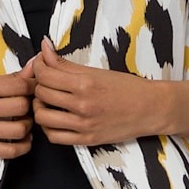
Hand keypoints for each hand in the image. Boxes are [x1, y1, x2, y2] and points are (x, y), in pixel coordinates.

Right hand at [0, 60, 36, 158]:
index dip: (32, 86)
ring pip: (19, 130)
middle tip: (28, 106)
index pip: (18, 85)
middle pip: (21, 106)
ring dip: (28, 126)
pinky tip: (22, 140)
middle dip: (30, 106)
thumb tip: (32, 67)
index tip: (33, 88)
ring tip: (24, 122)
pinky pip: (10, 151)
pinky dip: (23, 146)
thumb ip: (4, 79)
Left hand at [28, 36, 163, 146]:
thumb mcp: (97, 71)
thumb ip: (66, 63)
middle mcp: (82, 105)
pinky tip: (54, 119)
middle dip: (38, 86)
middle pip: (41, 94)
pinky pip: (54, 137)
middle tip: (44, 83)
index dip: (37, 67)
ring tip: (46, 102)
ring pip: (42, 117)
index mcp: (85, 83)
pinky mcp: (86, 140)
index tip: (41, 66)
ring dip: (39, 108)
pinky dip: (48, 127)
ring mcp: (83, 125)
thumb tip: (44, 48)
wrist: (150, 109)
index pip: (45, 74)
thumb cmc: (127, 88)